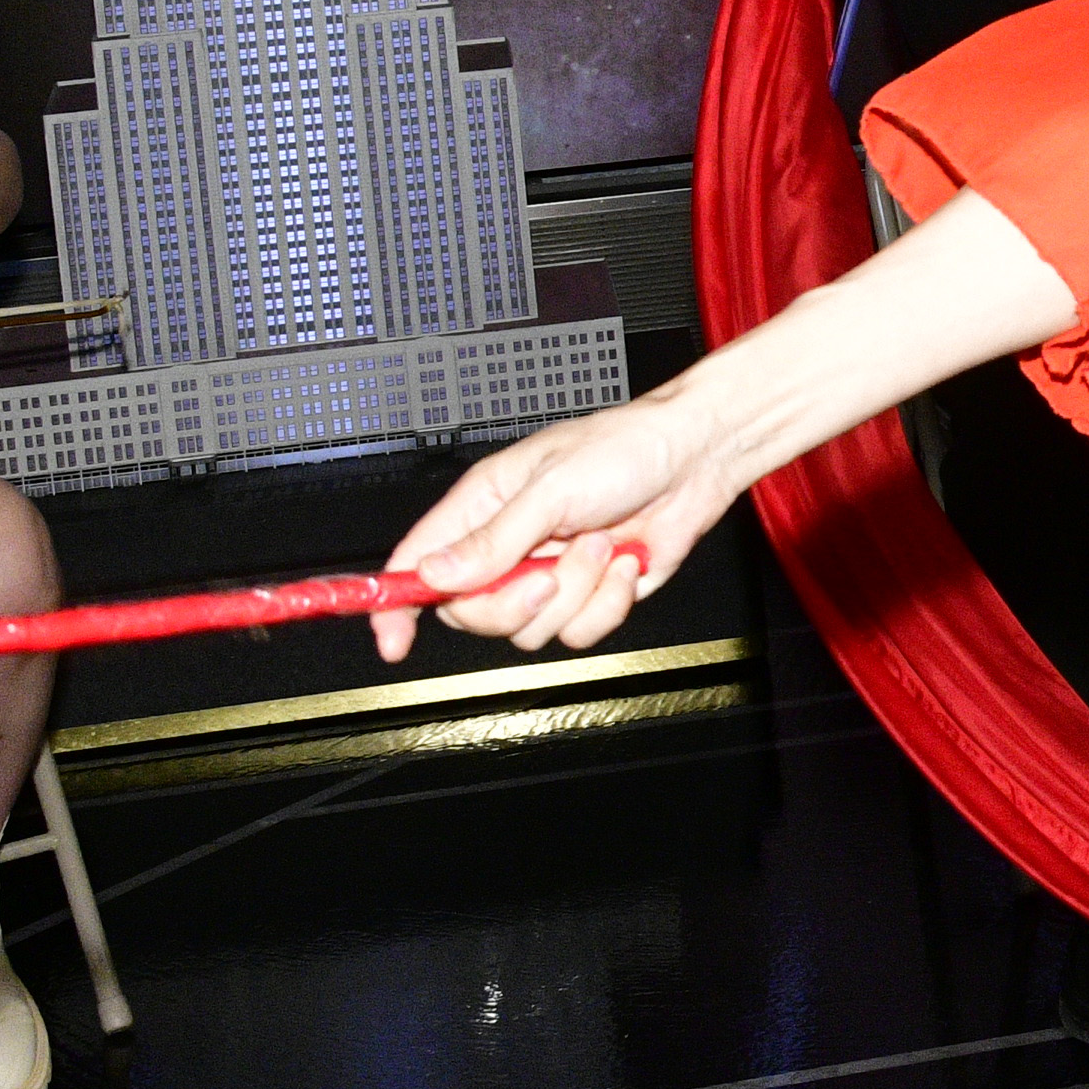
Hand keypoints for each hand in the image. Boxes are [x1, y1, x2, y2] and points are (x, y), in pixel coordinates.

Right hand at [373, 389, 749, 660]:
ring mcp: (549, 574)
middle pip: (472, 612)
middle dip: (513, 601)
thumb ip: (492, 539)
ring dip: (574, 591)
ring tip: (599, 544)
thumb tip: (435, 573)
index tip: (393, 640)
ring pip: (529, 629)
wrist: (695, 460)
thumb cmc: (624, 449)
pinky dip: (607, 602)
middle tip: (547, 570)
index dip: (395, 603)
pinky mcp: (589, 595)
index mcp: (483, 507)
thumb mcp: (550, 488)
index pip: (418, 562)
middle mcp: (510, 546)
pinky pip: (579, 632)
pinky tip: (624, 562)